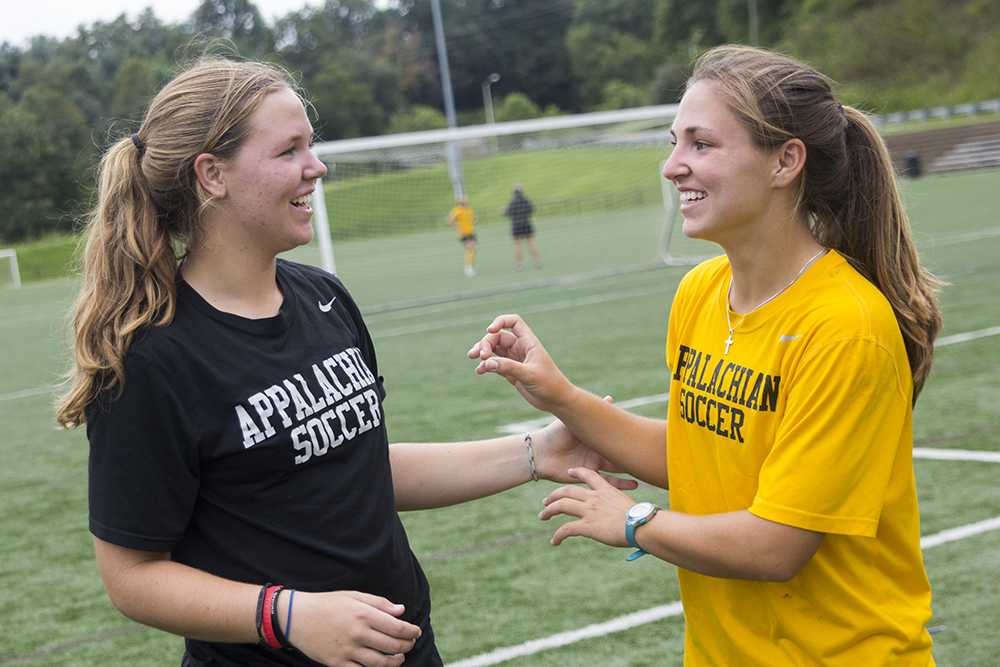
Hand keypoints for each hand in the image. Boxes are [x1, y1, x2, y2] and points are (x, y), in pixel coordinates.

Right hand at [289, 591, 420, 666]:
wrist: (296, 617)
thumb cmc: (327, 604)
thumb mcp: (354, 596)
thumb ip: (379, 603)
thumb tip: (401, 611)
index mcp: (363, 614)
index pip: (397, 628)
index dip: (411, 632)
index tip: (416, 632)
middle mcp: (357, 633)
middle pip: (392, 646)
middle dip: (406, 646)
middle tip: (409, 644)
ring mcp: (347, 651)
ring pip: (380, 663)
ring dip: (395, 662)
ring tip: (399, 658)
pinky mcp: (338, 663)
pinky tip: (379, 666)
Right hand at [467, 314, 573, 412]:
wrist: (556, 400)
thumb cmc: (549, 384)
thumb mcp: (529, 375)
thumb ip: (509, 367)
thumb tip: (487, 362)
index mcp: (528, 342)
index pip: (513, 322)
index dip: (500, 322)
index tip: (490, 330)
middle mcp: (520, 348)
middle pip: (498, 337)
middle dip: (486, 343)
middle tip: (481, 356)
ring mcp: (514, 360)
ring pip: (494, 350)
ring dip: (482, 352)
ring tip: (472, 357)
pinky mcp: (511, 372)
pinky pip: (494, 364)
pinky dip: (485, 366)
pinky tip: (479, 371)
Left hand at [532, 399, 636, 491]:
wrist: (540, 452)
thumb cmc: (555, 433)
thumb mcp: (576, 420)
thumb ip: (591, 411)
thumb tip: (610, 398)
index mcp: (596, 437)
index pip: (617, 436)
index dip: (630, 437)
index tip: (646, 436)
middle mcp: (598, 450)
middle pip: (619, 452)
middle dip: (632, 454)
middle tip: (651, 454)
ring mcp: (595, 464)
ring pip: (617, 468)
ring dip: (630, 470)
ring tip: (646, 472)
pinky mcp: (590, 475)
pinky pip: (608, 481)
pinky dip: (621, 484)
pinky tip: (634, 485)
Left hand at [539, 468, 635, 547]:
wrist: (642, 525)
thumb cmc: (642, 518)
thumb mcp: (630, 505)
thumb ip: (621, 506)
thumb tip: (628, 514)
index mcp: (606, 490)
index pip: (588, 475)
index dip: (577, 472)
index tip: (569, 472)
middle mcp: (594, 497)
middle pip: (567, 491)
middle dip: (554, 495)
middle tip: (546, 500)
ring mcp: (589, 511)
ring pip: (561, 506)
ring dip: (549, 511)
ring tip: (542, 516)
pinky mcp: (587, 526)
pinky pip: (566, 529)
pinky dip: (558, 535)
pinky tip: (554, 541)